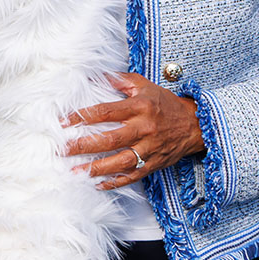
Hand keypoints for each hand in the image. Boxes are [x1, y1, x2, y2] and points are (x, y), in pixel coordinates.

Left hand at [63, 72, 204, 188]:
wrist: (196, 125)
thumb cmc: (165, 103)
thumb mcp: (144, 86)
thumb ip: (120, 80)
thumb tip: (95, 74)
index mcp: (139, 107)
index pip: (105, 112)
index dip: (82, 117)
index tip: (62, 122)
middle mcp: (144, 129)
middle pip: (110, 139)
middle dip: (84, 145)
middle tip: (63, 149)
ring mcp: (150, 149)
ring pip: (121, 161)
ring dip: (97, 168)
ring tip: (75, 171)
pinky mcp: (155, 163)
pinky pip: (133, 175)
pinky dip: (116, 182)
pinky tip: (98, 184)